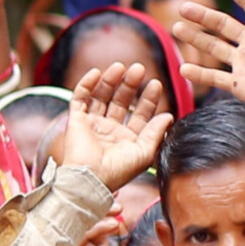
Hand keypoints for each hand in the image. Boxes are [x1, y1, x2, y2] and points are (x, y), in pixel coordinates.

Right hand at [51, 62, 174, 187]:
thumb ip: (156, 132)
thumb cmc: (119, 170)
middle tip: (139, 69)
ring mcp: (92, 124)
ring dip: (110, 80)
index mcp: (127, 138)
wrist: (91, 178)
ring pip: (101, 96)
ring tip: (120, 66)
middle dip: (130, 84)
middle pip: (120, 100)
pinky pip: (79, 98)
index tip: (156, 84)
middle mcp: (110, 130)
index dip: (148, 98)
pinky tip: (96, 73)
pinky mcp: (76, 120)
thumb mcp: (145, 152)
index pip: (139, 113)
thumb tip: (168, 115)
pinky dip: (86, 84)